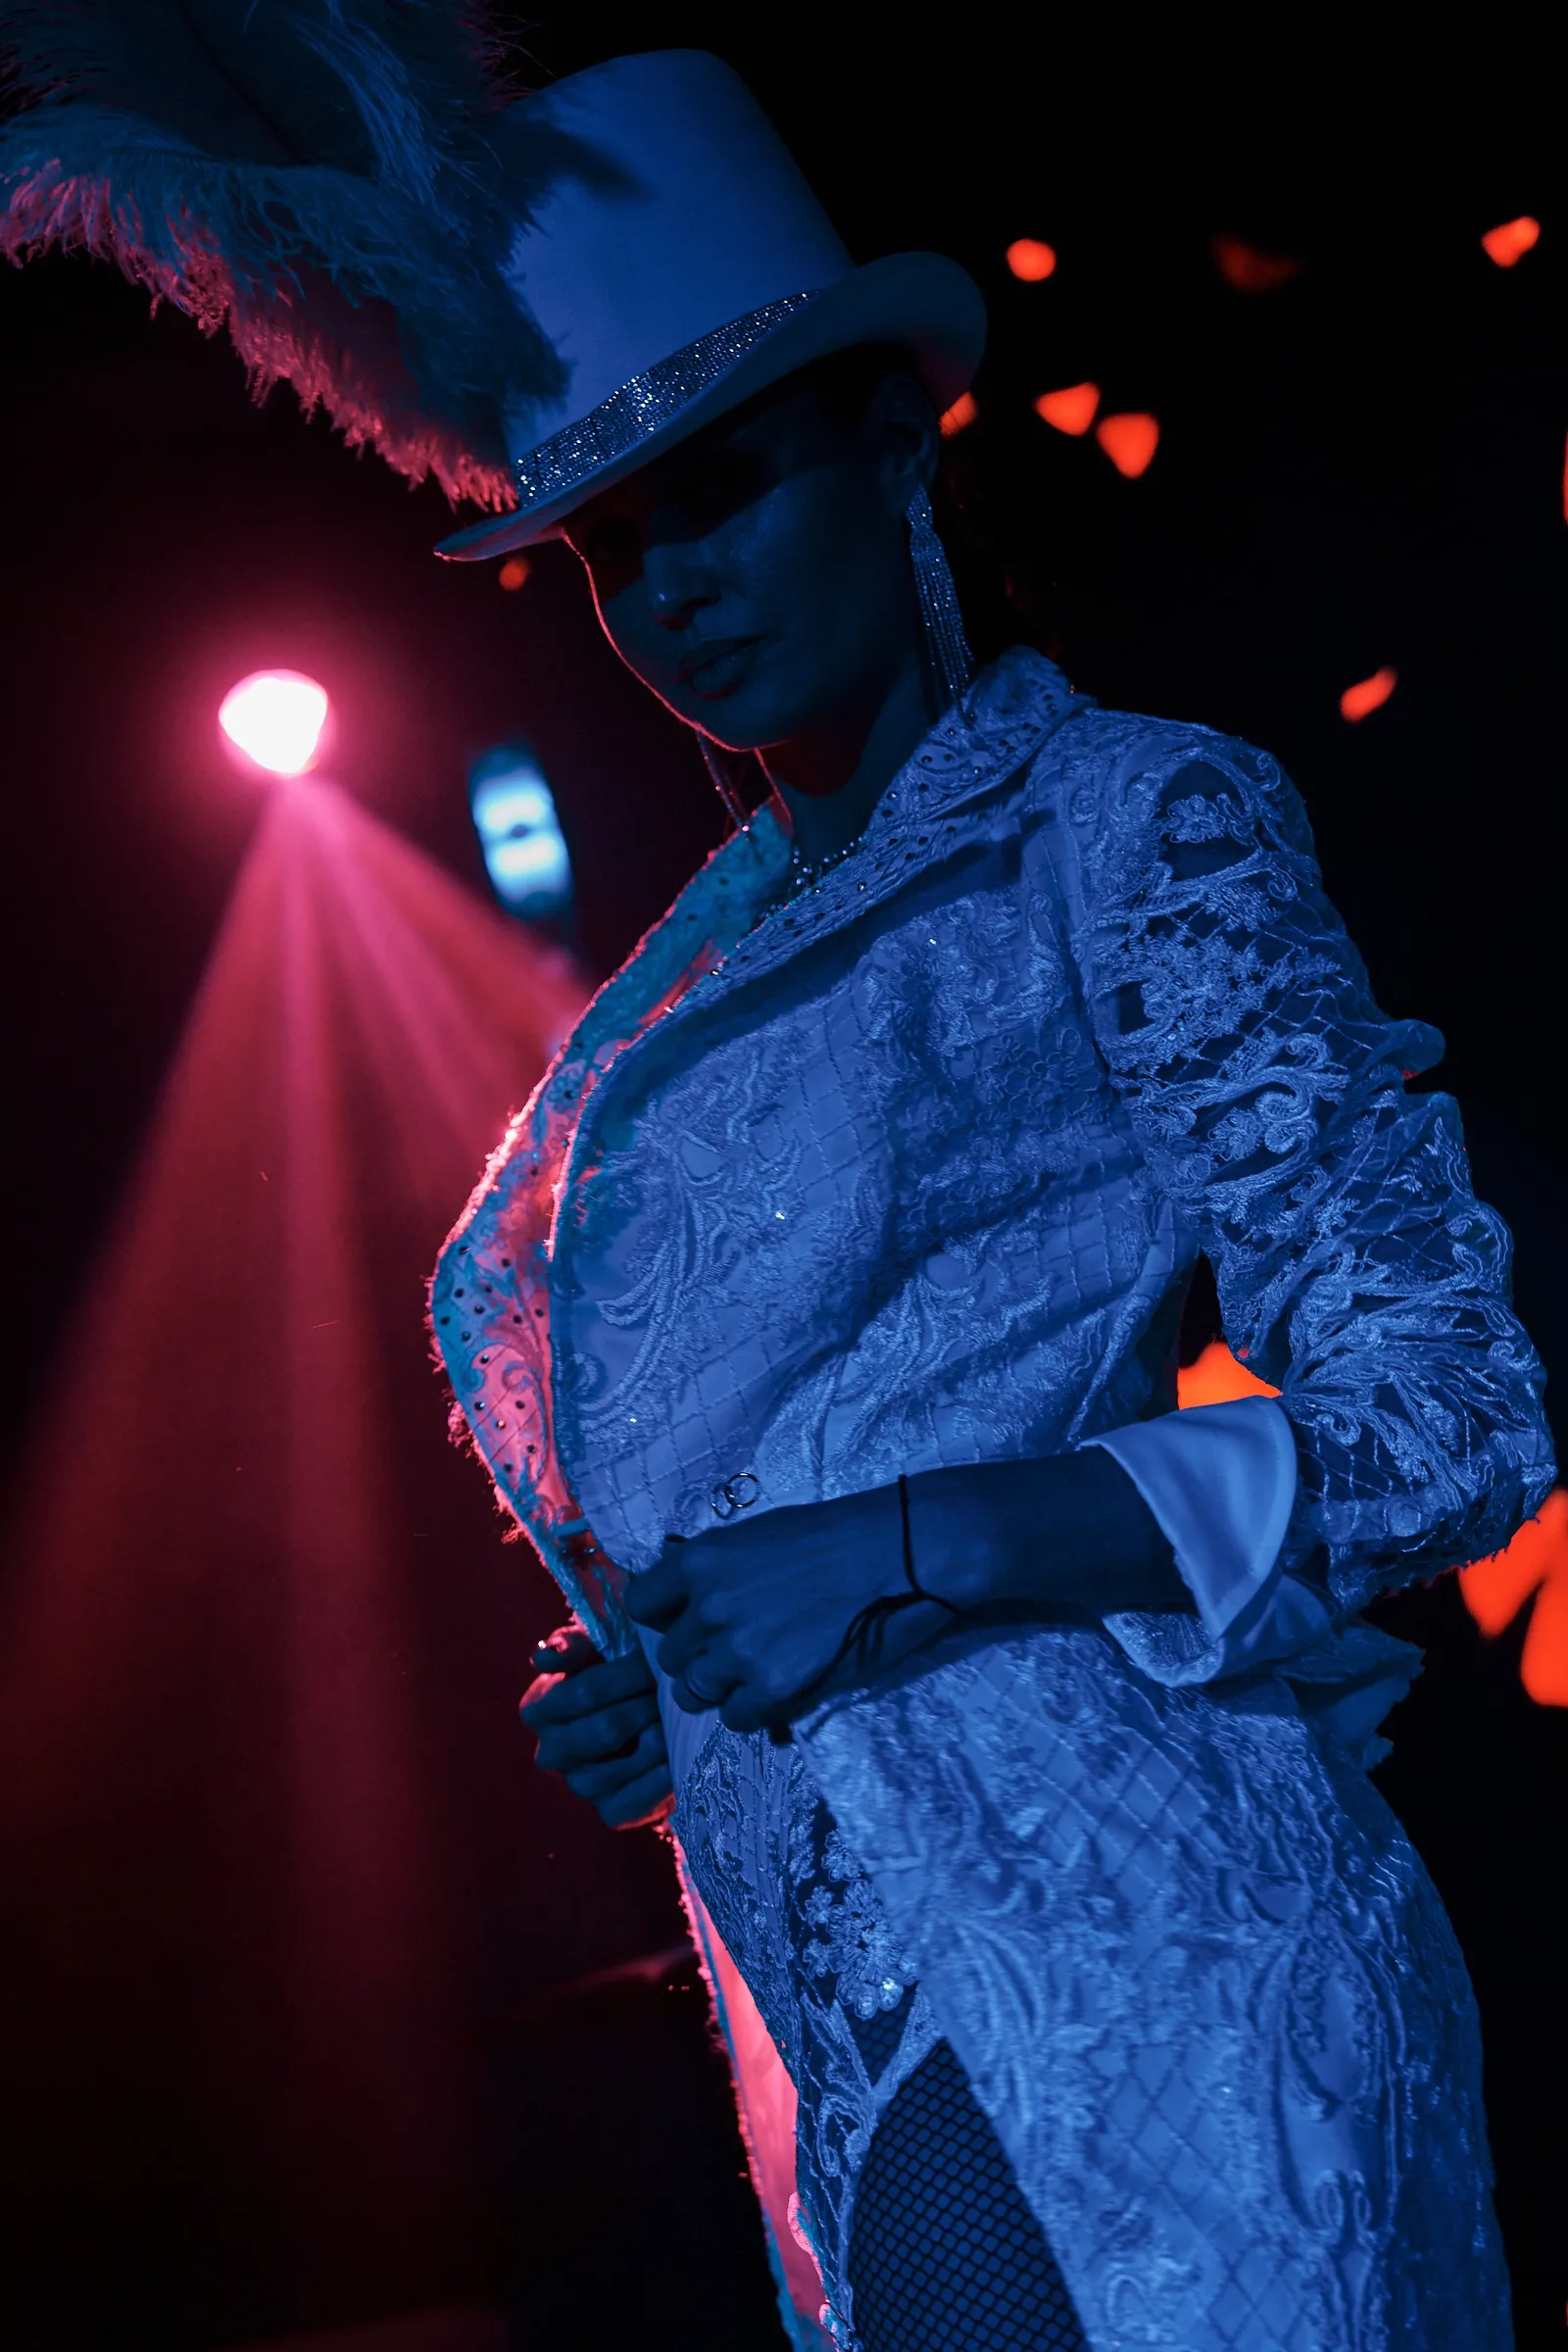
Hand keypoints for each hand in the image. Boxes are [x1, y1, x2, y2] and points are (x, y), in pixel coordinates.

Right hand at [520, 1624, 672, 1829]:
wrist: (646, 1716)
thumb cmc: (616, 1673)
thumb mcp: (595, 1647)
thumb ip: (572, 1644)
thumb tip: (543, 1658)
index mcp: (538, 1710)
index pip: (583, 1693)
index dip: (626, 1676)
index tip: (653, 1664)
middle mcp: (550, 1752)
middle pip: (605, 1730)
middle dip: (644, 1708)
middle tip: (671, 1693)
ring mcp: (579, 1785)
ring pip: (619, 1768)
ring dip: (654, 1742)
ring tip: (672, 1722)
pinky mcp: (611, 1811)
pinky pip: (631, 1803)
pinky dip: (655, 1782)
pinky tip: (671, 1760)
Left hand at [626, 1487, 946, 1735]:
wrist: (904, 1553)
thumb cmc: (838, 1534)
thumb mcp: (759, 1535)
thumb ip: (716, 1569)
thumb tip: (688, 1599)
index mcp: (700, 1561)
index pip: (641, 1605)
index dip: (665, 1618)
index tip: (689, 1621)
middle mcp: (709, 1607)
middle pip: (671, 1658)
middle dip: (700, 1657)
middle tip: (740, 1650)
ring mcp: (738, 1652)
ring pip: (695, 1693)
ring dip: (722, 1688)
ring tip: (761, 1671)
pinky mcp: (773, 1689)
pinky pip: (736, 1718)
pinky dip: (754, 1710)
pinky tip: (782, 1688)